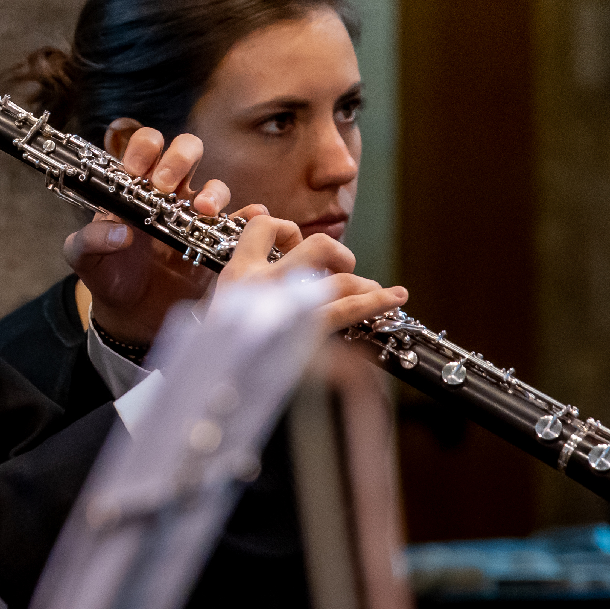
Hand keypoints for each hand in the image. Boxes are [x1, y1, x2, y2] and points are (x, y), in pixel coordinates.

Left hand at [63, 121, 232, 348]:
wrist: (130, 314)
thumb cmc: (107, 274)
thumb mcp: (83, 257)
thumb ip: (88, 241)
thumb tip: (119, 232)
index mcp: (135, 187)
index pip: (145, 146)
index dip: (143, 147)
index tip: (134, 169)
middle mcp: (169, 194)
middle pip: (187, 152)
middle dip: (179, 158)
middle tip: (164, 184)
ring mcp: (195, 217)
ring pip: (216, 187)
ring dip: (213, 192)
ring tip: (201, 210)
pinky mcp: (215, 242)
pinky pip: (239, 223)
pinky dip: (248, 216)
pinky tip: (250, 218)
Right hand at [216, 213, 407, 331]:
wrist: (215, 383)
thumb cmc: (216, 349)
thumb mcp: (217, 305)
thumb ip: (240, 276)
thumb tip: (260, 225)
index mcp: (238, 272)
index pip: (263, 225)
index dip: (285, 228)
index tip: (291, 244)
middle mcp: (264, 282)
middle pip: (318, 245)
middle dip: (338, 253)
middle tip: (338, 270)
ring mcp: (287, 305)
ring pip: (342, 278)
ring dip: (364, 284)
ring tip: (372, 291)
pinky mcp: (305, 331)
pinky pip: (348, 310)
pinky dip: (376, 301)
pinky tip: (394, 296)